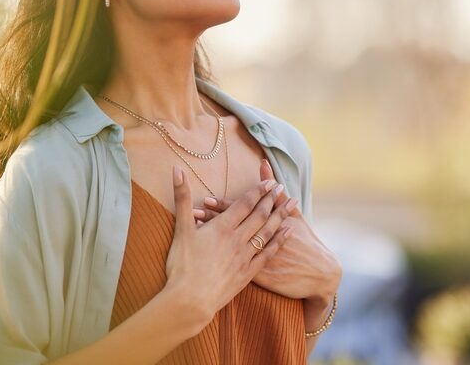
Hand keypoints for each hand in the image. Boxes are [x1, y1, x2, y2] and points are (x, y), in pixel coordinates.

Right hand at [163, 164, 294, 327]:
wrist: (190, 300)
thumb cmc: (182, 265)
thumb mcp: (180, 229)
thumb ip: (182, 198)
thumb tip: (177, 169)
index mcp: (222, 227)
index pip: (244, 204)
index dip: (257, 191)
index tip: (269, 182)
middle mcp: (237, 239)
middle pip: (259, 215)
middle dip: (272, 199)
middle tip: (282, 187)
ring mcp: (245, 256)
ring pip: (268, 232)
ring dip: (281, 216)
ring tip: (292, 204)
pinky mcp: (248, 273)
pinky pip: (268, 253)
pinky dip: (280, 241)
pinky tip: (289, 232)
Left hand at [194, 159, 341, 303]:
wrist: (319, 274)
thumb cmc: (305, 241)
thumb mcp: (294, 216)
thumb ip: (276, 192)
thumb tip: (263, 164)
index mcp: (267, 224)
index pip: (241, 212)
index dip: (223, 206)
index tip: (206, 198)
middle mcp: (260, 240)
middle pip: (232, 228)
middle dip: (212, 220)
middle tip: (193, 212)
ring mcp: (257, 259)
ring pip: (228, 247)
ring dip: (211, 239)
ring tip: (195, 230)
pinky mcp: (257, 277)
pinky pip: (233, 267)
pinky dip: (219, 260)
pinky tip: (204, 257)